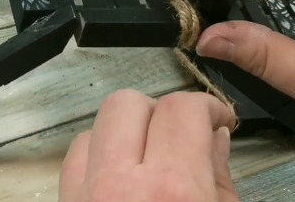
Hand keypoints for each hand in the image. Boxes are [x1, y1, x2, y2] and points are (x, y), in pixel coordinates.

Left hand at [59, 90, 237, 201]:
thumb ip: (220, 179)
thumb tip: (215, 138)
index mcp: (173, 188)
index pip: (181, 109)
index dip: (206, 106)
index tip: (217, 120)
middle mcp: (120, 184)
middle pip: (129, 103)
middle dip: (160, 111)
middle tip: (182, 138)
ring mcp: (84, 195)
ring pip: (96, 124)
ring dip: (125, 132)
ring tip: (149, 159)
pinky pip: (74, 158)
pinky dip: (99, 156)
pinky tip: (121, 178)